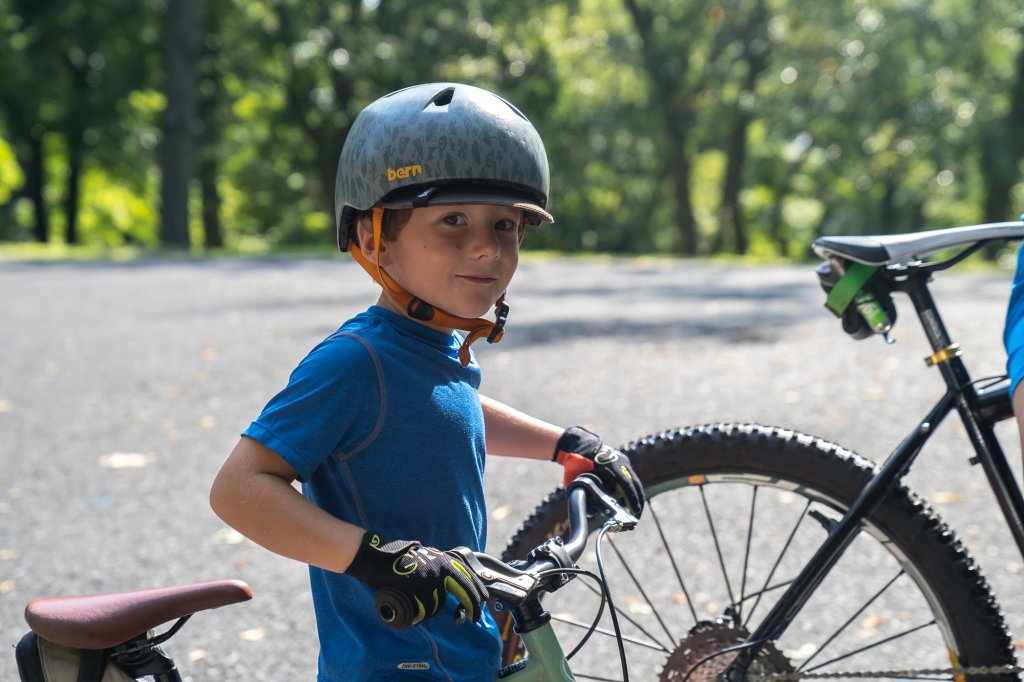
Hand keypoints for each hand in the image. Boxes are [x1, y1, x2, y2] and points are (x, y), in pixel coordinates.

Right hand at [346, 531, 486, 625]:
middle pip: (464, 590)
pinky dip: (419, 614)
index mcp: (444, 560)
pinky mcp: (420, 586)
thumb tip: (451, 588)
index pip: (468, 576)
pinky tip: (412, 611)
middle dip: (472, 605)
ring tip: (416, 605)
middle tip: (474, 618)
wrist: (378, 558)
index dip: (476, 592)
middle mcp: (442, 566)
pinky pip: (425, 608)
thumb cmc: (398, 562)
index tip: (482, 604)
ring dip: (429, 609)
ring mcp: (432, 576)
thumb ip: (439, 570)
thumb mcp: (425, 561)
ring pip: (438, 604)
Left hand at [553, 426, 644, 516]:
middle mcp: (619, 462)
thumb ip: (588, 493)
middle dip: (637, 499)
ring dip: (635, 494)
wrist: (576, 445)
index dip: (632, 498)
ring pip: (633, 480)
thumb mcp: (580, 480)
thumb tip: (594, 512)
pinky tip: (628, 499)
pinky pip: (628, 476)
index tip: (635, 510)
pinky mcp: (621, 460)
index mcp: (610, 466)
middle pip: (633, 483)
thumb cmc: (576, 464)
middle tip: (637, 514)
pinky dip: (629, 487)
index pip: (626, 484)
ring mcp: (621, 460)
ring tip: (635, 509)